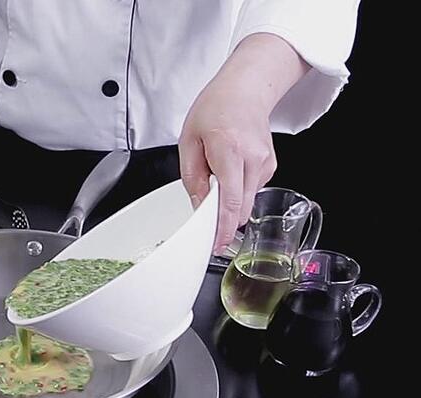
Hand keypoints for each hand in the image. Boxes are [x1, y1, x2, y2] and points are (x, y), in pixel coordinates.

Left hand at [179, 33, 308, 254]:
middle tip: (207, 223)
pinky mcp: (270, 166)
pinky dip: (238, 189)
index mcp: (229, 151)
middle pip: (241, 207)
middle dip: (223, 220)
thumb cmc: (216, 109)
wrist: (246, 90)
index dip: (223, 228)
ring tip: (218, 174)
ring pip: (246, 201)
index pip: (230, 200)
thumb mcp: (189, 140)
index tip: (216, 244)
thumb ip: (192, 176)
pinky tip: (231, 169)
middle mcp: (253, 159)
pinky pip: (251, 190)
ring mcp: (265, 163)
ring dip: (230, 201)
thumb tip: (198, 205)